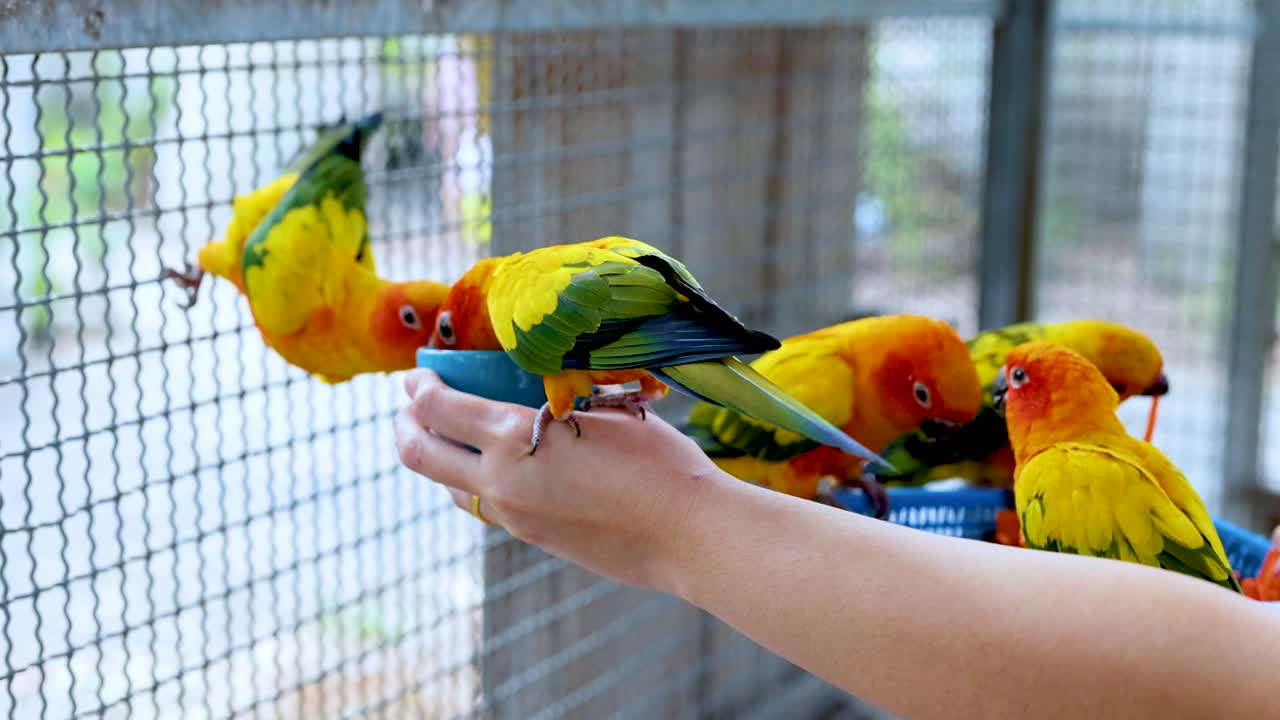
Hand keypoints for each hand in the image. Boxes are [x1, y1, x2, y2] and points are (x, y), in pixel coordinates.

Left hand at [394, 369, 726, 592]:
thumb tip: (523, 392)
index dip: (419, 387)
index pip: (438, 409)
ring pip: (450, 486)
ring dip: (438, 457)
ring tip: (451, 434)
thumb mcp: (603, 410)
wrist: (689, 534)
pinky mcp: (533, 539)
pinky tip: (498, 465)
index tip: (418, 375)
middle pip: (419, 454)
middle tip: (411, 405)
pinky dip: (475, 481)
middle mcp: (501, 481)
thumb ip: (552, 403)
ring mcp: (514, 517)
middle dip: (405, 424)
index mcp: (514, 439)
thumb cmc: (658, 462)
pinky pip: (485, 506)